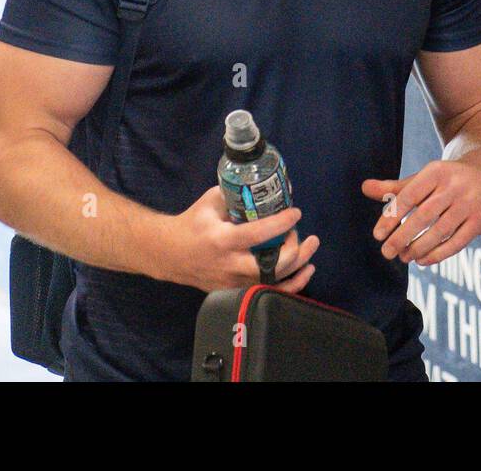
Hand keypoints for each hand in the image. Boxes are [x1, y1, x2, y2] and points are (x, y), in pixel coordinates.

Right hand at [147, 186, 319, 292]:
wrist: (169, 254)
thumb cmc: (192, 224)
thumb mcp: (210, 202)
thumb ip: (237, 196)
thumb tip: (266, 188)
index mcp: (222, 240)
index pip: (257, 234)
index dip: (281, 224)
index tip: (295, 213)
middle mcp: (229, 265)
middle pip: (271, 266)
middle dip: (294, 250)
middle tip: (302, 234)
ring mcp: (232, 283)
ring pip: (273, 282)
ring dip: (298, 267)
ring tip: (311, 249)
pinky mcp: (235, 293)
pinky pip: (268, 292)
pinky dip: (290, 285)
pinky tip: (305, 272)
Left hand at [361, 158, 480, 266]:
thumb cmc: (448, 180)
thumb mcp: (423, 179)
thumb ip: (394, 188)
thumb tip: (364, 187)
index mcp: (436, 171)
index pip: (409, 196)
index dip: (391, 217)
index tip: (377, 235)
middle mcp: (455, 186)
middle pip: (423, 216)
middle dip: (402, 237)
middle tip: (386, 252)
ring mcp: (470, 204)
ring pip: (440, 231)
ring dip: (418, 248)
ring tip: (403, 257)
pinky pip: (457, 242)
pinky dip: (438, 254)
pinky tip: (422, 260)